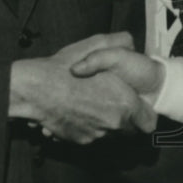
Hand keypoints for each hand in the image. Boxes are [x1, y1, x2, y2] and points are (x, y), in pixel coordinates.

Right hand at [10, 32, 157, 142]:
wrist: (34, 90)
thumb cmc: (65, 68)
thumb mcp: (97, 45)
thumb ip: (121, 42)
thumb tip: (131, 43)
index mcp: (124, 104)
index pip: (149, 122)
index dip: (145, 114)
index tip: (139, 108)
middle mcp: (113, 123)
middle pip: (131, 131)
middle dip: (127, 120)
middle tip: (116, 104)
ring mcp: (96, 134)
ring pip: (111, 135)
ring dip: (107, 123)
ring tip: (94, 105)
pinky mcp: (80, 140)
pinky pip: (92, 136)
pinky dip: (89, 126)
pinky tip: (79, 111)